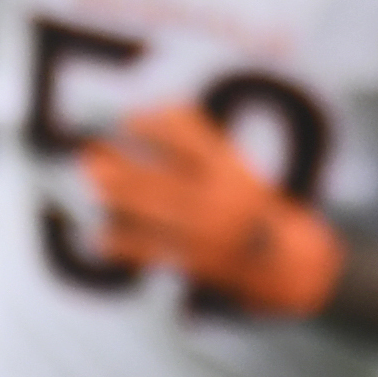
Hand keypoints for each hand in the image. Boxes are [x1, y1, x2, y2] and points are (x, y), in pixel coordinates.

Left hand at [77, 106, 343, 317]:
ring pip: (156, 213)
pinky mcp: (197, 261)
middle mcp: (221, 199)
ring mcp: (208, 231)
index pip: (193, 140)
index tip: (128, 119)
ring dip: (120, 199)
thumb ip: (200, 145)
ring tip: (93, 184)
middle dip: (124, 167)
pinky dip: (125, 245)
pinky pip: (155, 251)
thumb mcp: (235, 171)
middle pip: (164, 178)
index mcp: (231, 171)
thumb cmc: (248, 208)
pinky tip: (99, 238)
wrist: (286, 262)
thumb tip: (154, 114)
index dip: (158, 126)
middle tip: (90, 155)